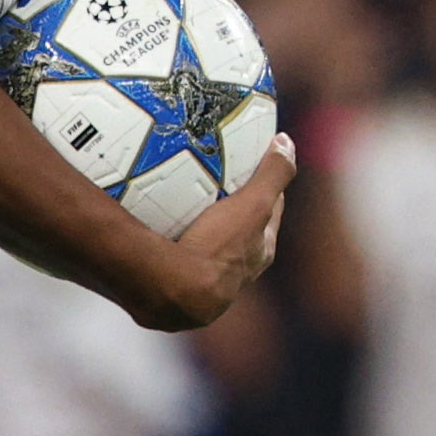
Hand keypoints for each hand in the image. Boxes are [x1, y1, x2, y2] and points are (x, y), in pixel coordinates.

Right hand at [128, 133, 294, 329]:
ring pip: (205, 249)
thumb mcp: (254, 204)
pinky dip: (166, 242)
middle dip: (231, 211)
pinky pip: (172, 257)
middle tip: (215, 183)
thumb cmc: (218, 247)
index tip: (256, 167)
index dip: (267, 190)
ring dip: (197, 230)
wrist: (174, 293)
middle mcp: (236, 273)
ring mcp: (204, 284)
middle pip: (239, 232)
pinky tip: (149, 226)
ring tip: (176, 204)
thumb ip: (273, 174)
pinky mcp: (173, 290)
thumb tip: (286, 142)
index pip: (269, 213)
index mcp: (258, 253)